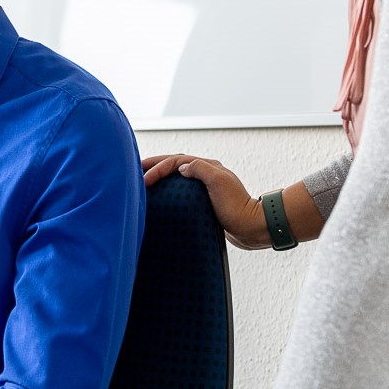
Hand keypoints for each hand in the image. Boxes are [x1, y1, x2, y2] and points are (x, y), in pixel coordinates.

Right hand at [140, 153, 266, 248]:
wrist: (252, 228)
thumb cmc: (238, 207)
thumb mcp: (219, 183)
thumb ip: (200, 169)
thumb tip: (182, 166)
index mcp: (208, 167)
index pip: (176, 161)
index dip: (158, 167)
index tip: (144, 179)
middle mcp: (206, 174)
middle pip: (174, 164)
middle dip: (155, 165)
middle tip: (136, 169)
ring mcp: (205, 188)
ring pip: (177, 177)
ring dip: (160, 176)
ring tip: (144, 181)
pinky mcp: (205, 202)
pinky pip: (182, 192)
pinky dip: (169, 190)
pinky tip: (161, 199)